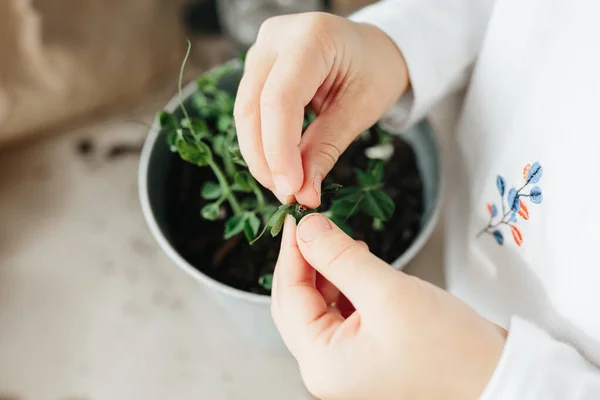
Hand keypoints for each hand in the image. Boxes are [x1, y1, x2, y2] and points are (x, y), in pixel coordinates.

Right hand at [234, 12, 408, 205]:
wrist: (374, 49)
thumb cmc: (375, 72)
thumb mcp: (360, 110)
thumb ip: (326, 148)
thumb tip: (302, 193)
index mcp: (311, 37)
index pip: (279, 100)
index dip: (279, 151)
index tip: (292, 190)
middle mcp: (277, 37)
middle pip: (251, 107)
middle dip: (265, 159)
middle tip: (287, 195)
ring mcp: (261, 50)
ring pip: (244, 112)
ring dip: (260, 156)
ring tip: (286, 186)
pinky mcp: (256, 68)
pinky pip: (249, 110)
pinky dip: (261, 143)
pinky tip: (280, 166)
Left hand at [272, 214, 506, 399]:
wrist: (498, 376)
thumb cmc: (450, 348)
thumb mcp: (388, 293)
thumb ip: (339, 257)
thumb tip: (307, 229)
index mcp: (322, 363)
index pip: (289, 298)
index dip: (291, 253)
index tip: (297, 219)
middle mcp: (327, 367)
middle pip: (298, 303)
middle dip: (305, 262)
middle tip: (315, 225)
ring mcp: (346, 361)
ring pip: (319, 305)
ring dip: (327, 271)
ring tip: (342, 242)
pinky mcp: (366, 350)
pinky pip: (342, 311)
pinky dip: (345, 284)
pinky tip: (357, 262)